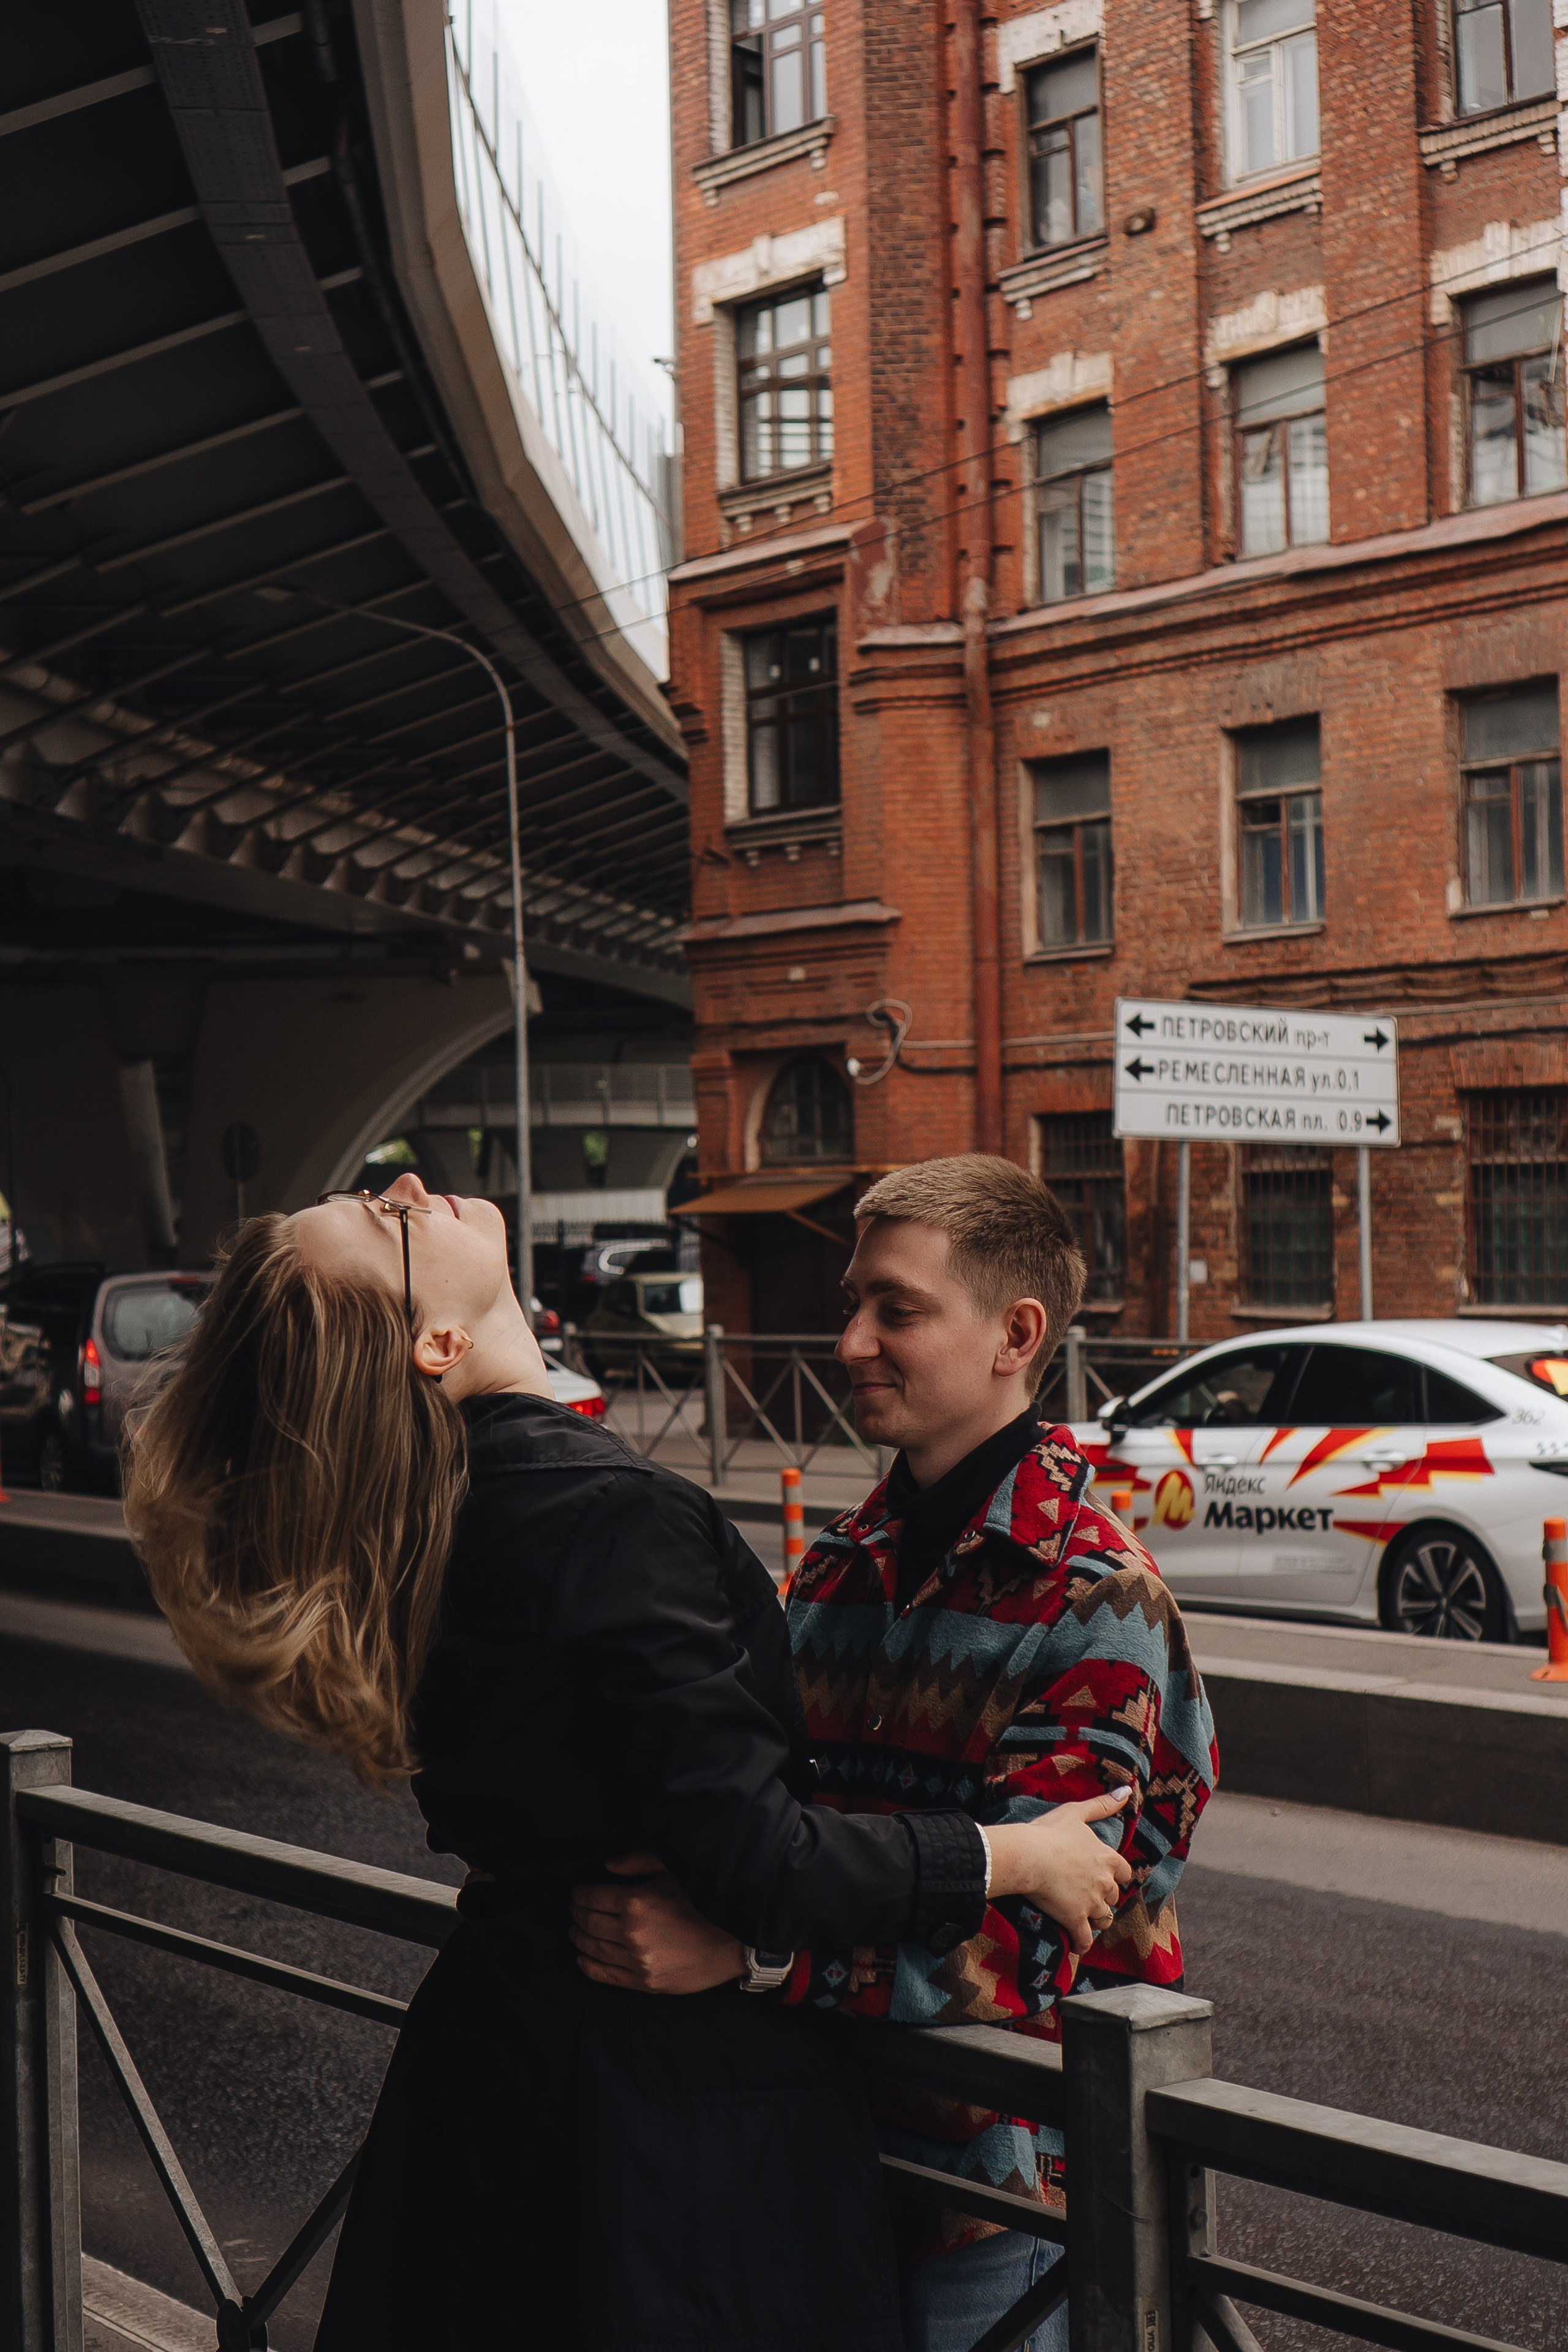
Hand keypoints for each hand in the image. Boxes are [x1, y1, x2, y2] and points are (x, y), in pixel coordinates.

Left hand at [569, 1852, 746, 1993]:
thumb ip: (636, 1861)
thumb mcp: (672, 1869)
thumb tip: (607, 1866)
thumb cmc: (702, 1900)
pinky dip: (589, 1967)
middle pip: (590, 1923)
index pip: (593, 1897)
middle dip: (577, 1914)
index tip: (577, 1892)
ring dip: (579, 1938)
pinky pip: (607, 1976)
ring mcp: (637, 1961)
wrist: (733, 1941)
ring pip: (594, 1949)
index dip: (580, 1894)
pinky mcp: (645, 1982)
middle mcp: (631, 1933)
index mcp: (636, 1902)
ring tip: (575, 1930)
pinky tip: (582, 1959)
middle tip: (574, 1909)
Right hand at [986, 1789, 1136, 1955]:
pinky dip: (1082, 1944)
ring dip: (1097, 1920)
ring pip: (1103, 1919)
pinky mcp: (1075, 1919)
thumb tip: (1127, 1791)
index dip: (1116, 1876)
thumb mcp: (1076, 1812)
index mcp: (1107, 1858)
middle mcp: (1104, 1882)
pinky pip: (1084, 1939)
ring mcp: (1091, 1903)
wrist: (1029, 1856)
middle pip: (1113, 1896)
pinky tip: (1077, 1945)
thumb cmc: (1050, 1832)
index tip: (1106, 1876)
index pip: (1125, 1872)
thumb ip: (1102, 1804)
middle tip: (1091, 1897)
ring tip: (1086, 1920)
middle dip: (1105, 1898)